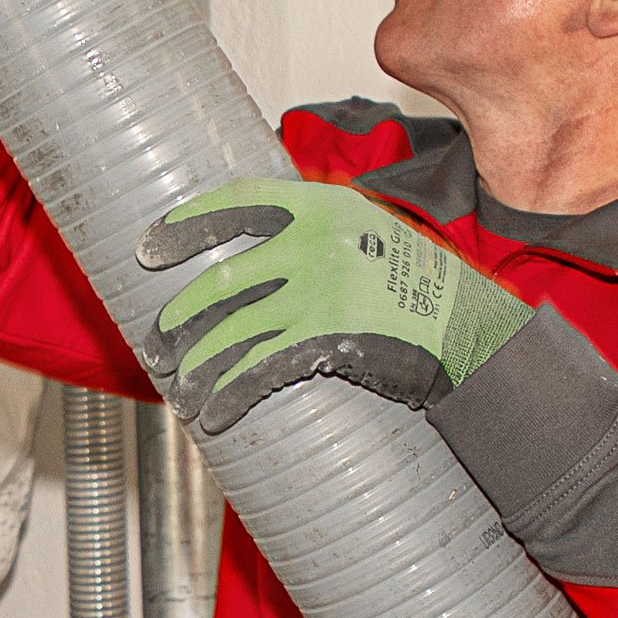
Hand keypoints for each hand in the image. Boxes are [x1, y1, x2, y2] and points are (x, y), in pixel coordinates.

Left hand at [135, 174, 531, 433]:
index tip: (147, 250)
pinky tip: (213, 415)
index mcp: (321, 206)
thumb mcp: (367, 234)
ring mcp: (320, 292)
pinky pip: (260, 371)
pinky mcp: (328, 340)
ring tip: (178, 391)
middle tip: (155, 345)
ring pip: (234, 333)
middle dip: (179, 320)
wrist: (469, 327)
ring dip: (197, 367)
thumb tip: (251, 255)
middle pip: (222, 281)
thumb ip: (314, 234)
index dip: (186, 224)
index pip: (236, 202)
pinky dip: (229, 396)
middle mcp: (314, 243)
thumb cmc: (416, 284)